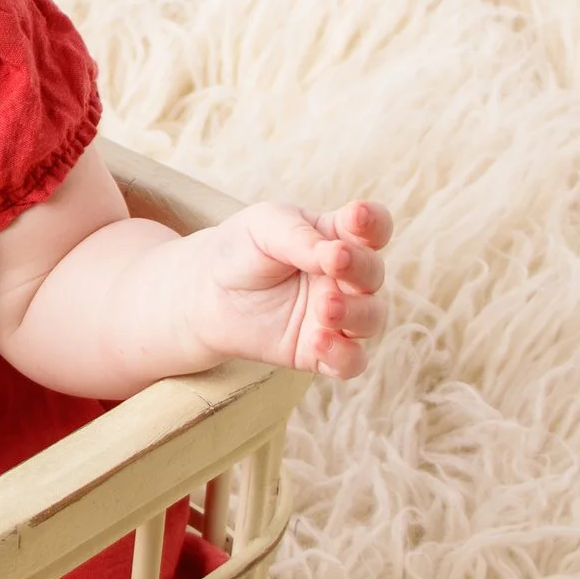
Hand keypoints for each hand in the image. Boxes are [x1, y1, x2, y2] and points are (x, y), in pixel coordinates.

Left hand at [180, 199, 389, 379]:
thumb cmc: (240, 250)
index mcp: (336, 237)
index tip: (356, 217)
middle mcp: (344, 277)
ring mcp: (336, 315)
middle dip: (360, 266)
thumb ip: (301, 236)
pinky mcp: (320, 351)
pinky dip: (343, 354)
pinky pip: (351, 360)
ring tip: (325, 307)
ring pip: (372, 318)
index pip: (373, 226)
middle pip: (373, 272)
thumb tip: (336, 254)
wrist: (205, 295)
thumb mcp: (264, 227)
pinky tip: (318, 342)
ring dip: (356, 312)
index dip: (373, 222)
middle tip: (336, 261)